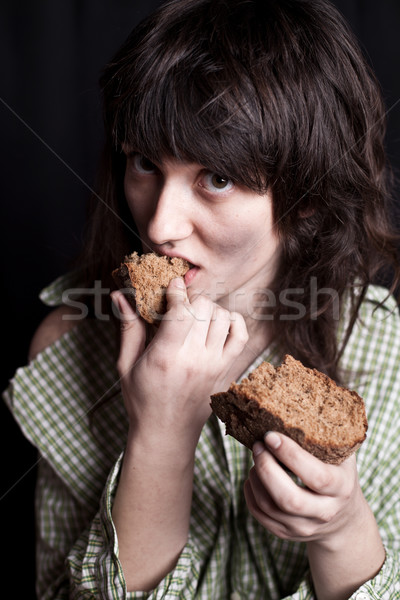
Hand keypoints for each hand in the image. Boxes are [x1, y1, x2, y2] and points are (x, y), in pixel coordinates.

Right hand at [111, 278, 247, 454]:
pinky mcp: (226, 371)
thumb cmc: (142, 399)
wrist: (167, 433)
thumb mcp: (126, 364)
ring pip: (223, 317)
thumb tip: (119, 296)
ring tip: (196, 316)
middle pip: (204, 308)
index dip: (177, 292)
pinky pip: (241, 335)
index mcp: (166, 357)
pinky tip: (217, 324)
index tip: (171, 285)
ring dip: (210, 309)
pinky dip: (233, 321)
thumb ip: (128, 328)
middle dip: (191, 299)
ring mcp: (214, 365)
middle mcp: (194, 359)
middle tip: (180, 305)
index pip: (181, 312)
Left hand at [244, 431, 365, 544]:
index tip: (270, 435)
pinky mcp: (287, 534)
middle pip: (289, 500)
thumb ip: (325, 433)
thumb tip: (296, 392)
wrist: (344, 518)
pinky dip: (250, 493)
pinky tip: (252, 476)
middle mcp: (325, 512)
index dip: (290, 456)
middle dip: (267, 469)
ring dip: (256, 478)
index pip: (316, 477)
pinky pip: (261, 516)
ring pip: (270, 507)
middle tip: (258, 445)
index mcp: (341, 488)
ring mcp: (305, 527)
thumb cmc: (337, 472)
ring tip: (256, 457)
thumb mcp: (341, 454)